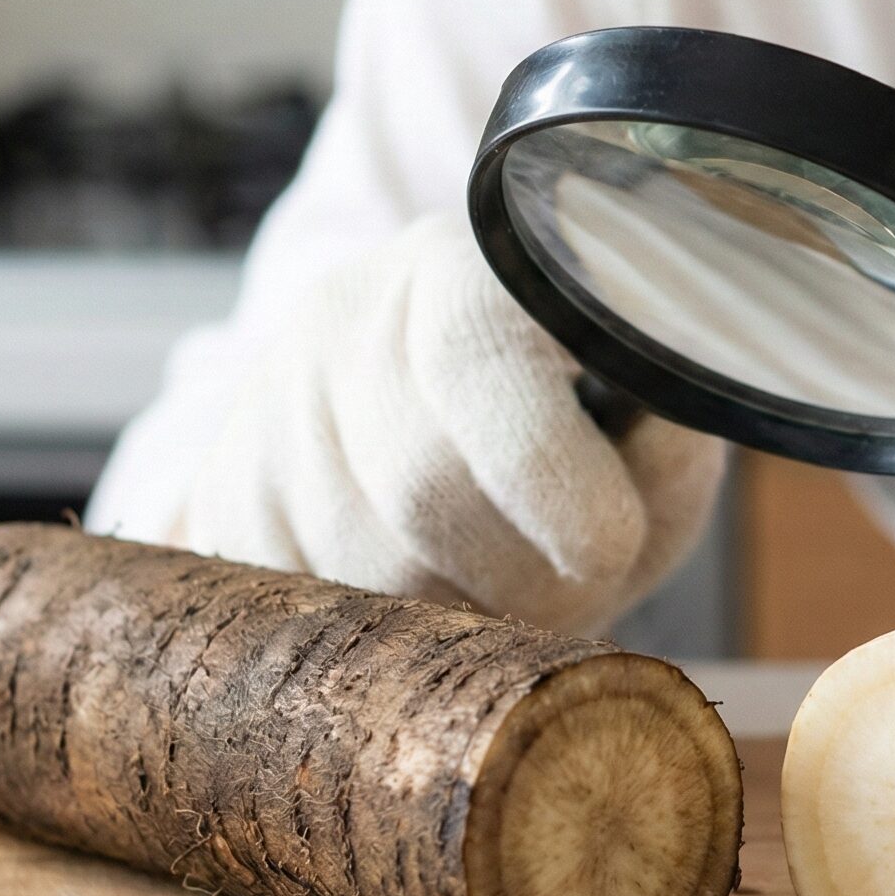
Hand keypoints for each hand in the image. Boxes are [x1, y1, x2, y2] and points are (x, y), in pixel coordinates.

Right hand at [167, 212, 724, 634]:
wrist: (441, 409)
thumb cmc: (585, 427)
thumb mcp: (652, 420)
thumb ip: (668, 439)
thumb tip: (664, 436)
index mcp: (467, 265)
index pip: (473, 358)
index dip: (546, 473)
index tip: (608, 546)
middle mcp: (347, 313)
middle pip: (416, 481)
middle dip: (515, 576)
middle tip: (574, 592)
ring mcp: (269, 398)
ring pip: (354, 559)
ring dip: (449, 615)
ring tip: (507, 592)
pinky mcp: (226, 485)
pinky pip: (291, 594)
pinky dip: (375, 630)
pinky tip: (431, 595)